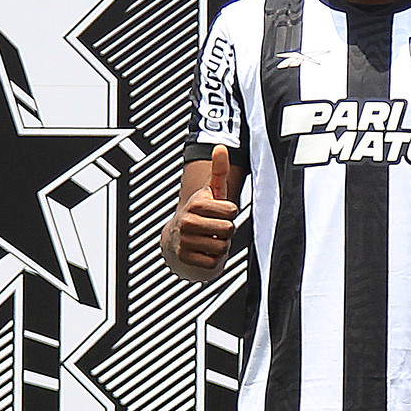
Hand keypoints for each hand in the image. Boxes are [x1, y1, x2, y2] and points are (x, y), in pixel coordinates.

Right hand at [168, 145, 237, 270]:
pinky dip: (212, 260)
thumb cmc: (201, 211)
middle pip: (228, 230)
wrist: (178, 235)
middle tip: (215, 227)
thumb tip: (221, 147)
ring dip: (220, 246)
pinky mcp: (185, 258)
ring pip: (221, 247)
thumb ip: (219, 169)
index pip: (232, 211)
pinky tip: (204, 251)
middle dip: (226, 231)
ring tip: (210, 238)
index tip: (220, 212)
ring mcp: (185, 240)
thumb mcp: (212, 190)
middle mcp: (188, 221)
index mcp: (196, 203)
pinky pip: (213, 263)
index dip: (231, 213)